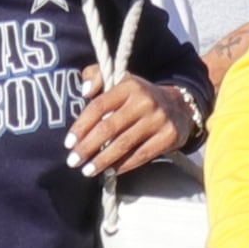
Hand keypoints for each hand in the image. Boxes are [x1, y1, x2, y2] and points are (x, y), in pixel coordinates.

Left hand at [67, 69, 199, 178]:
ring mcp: (158, 119)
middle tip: (73, 161)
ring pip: (124, 144)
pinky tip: (110, 171)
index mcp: (129, 85)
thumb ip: (96, 76)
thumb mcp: (120, 80)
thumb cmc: (139, 96)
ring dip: (102, 160)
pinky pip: (141, 155)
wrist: (180, 106)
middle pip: (109, 127)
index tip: (68, 143)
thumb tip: (84, 90)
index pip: (99, 106)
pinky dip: (123, 165)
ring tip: (87, 170)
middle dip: (88, 147)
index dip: (81, 126)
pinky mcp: (168, 136)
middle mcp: (144, 101)